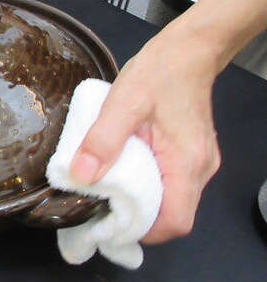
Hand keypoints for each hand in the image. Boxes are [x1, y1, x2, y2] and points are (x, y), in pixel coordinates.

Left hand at [70, 32, 221, 242]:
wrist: (188, 50)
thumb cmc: (160, 72)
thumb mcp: (123, 103)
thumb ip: (102, 140)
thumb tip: (81, 176)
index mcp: (187, 162)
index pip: (175, 222)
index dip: (142, 230)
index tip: (110, 222)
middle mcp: (201, 168)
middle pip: (174, 216)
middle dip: (137, 219)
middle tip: (102, 207)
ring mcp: (200, 162)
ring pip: (173, 201)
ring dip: (142, 202)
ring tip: (109, 190)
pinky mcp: (193, 154)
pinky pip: (173, 183)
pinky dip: (149, 186)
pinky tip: (125, 171)